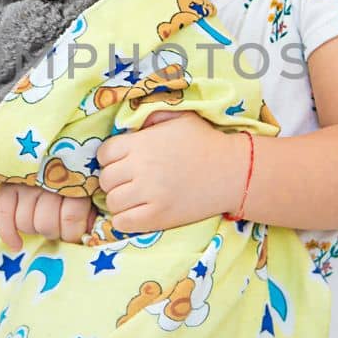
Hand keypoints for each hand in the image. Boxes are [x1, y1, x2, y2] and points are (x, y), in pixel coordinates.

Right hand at [0, 184, 96, 250]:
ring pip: (25, 222)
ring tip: (40, 224)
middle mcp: (48, 178)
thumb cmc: (75, 182)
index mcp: (74, 179)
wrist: (45, 155)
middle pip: (45, 223)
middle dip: (52, 232)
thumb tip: (87, 233)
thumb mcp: (90, 192)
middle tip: (57, 228)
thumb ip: (91, 211)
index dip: (71, 233)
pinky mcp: (6, 185)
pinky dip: (9, 234)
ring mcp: (25, 181)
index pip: (70, 217)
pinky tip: (17, 244)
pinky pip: (4, 216)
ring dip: (33, 230)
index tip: (72, 233)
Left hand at [95, 109, 240, 233]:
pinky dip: (124, 219)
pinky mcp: (159, 217)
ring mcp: (150, 194)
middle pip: (106, 178)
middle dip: (113, 179)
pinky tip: (135, 212)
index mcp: (142, 143)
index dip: (109, 158)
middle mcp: (142, 168)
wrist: (233, 172)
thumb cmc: (205, 142)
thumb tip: (132, 121)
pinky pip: (124, 222)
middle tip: (128, 180)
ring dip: (118, 200)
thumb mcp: (179, 117)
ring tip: (132, 197)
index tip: (121, 162)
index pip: (104, 153)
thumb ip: (152, 115)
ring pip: (112, 201)